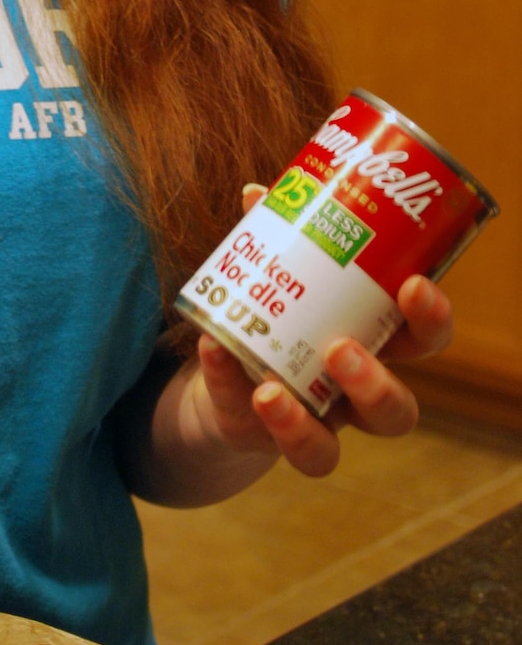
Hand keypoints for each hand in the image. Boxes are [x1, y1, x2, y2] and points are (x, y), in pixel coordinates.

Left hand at [190, 183, 454, 478]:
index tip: (413, 283)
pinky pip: (251, 431)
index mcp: (374, 344)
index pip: (425, 340)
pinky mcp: (259, 437)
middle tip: (340, 349)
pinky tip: (214, 350)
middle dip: (374, 384)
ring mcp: (310, 424)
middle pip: (394, 412)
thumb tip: (257, 193)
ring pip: (327, 451)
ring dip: (301, 424)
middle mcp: (352, 395)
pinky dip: (226, 385)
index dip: (431, 318)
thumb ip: (276, 235)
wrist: (228, 373)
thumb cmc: (278, 312)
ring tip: (270, 389)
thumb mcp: (284, 272)